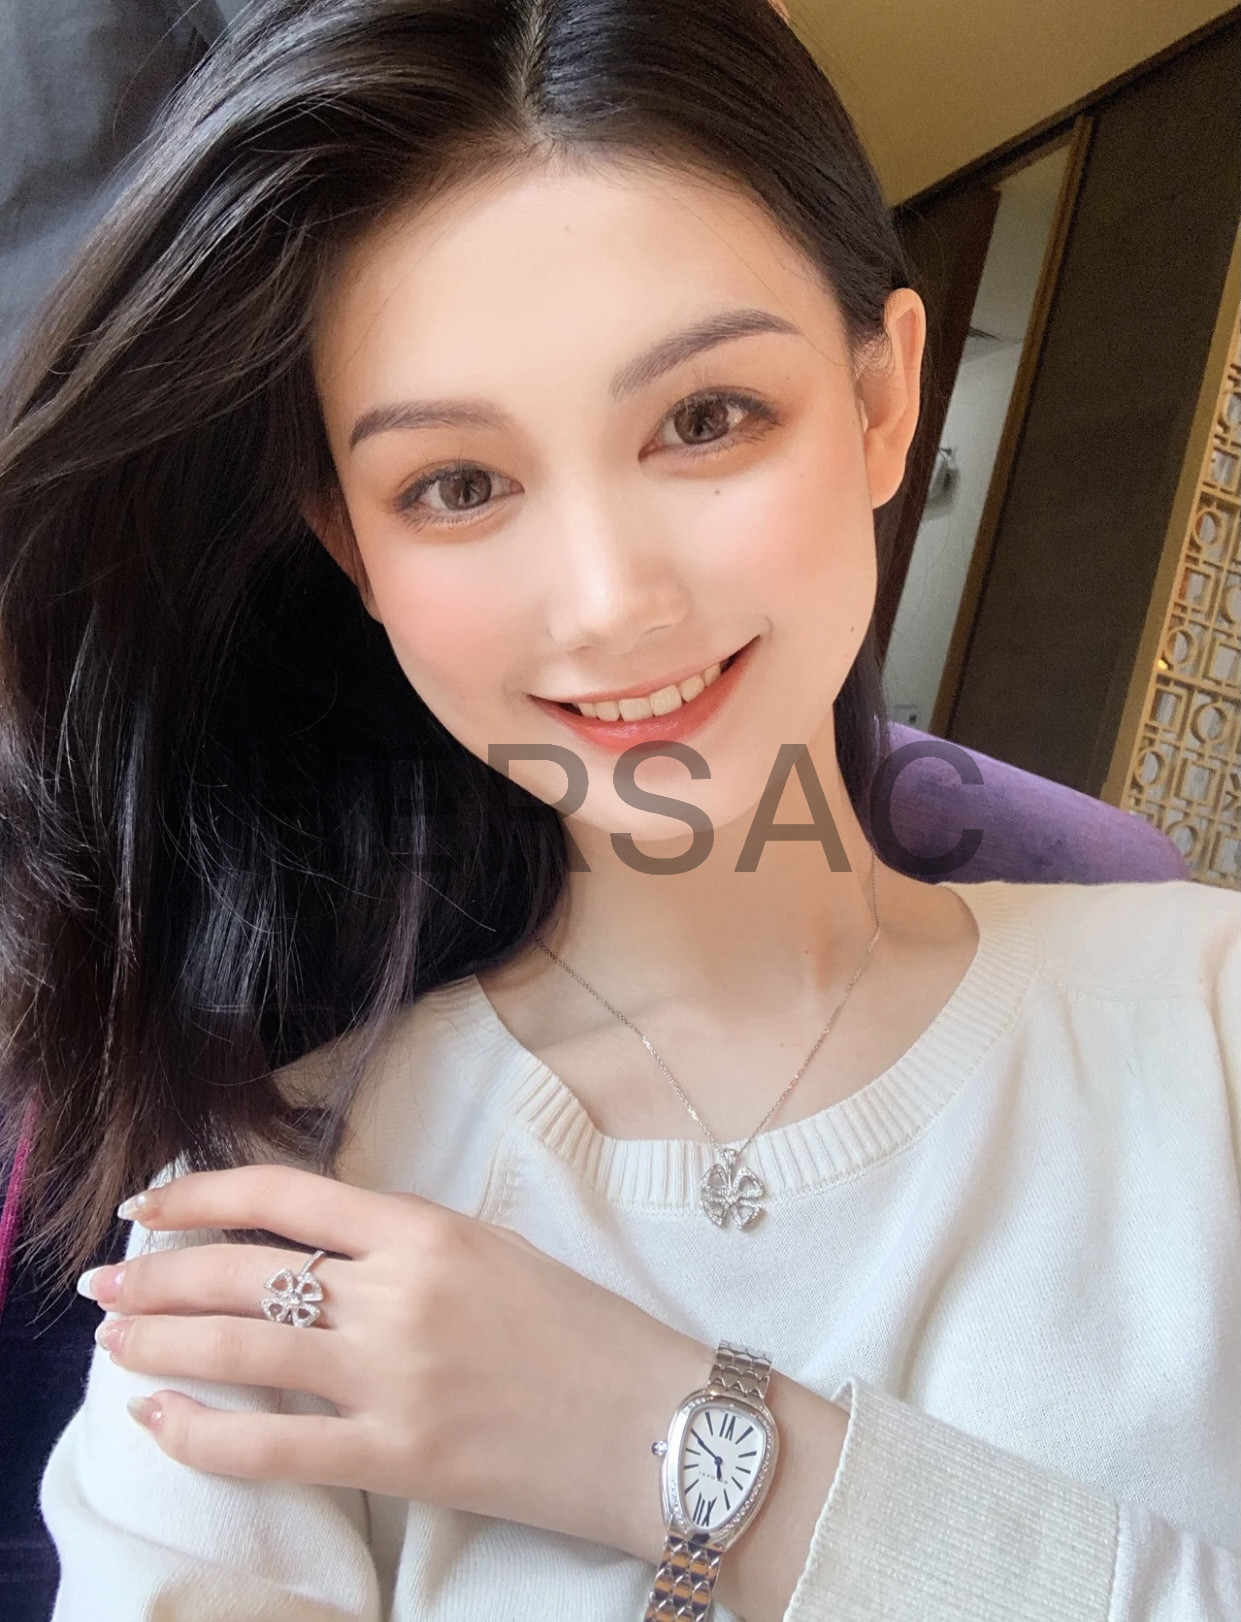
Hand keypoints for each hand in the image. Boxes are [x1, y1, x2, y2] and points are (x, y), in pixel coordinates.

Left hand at [79, 1164, 710, 1562]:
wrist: (661, 1422)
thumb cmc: (585, 1331)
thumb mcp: (495, 1253)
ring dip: (160, 1344)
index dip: (200, 1195)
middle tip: (103, 1285)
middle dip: (157, 1277)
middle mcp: (399, 1293)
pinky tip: (158, 1421)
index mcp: (426, 1229)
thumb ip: (402, 1246)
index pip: (284, 1195)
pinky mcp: (400, 1459)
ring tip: (112, 1343)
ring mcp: (396, 1377)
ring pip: (243, 1352)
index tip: (149, 1206)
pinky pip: (275, 1449)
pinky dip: (202, 1435)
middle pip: (244, 1273)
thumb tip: (309, 1252)